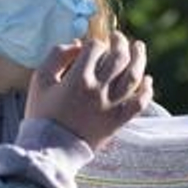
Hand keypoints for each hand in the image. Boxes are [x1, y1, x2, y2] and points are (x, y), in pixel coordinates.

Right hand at [25, 33, 151, 149]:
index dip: (96, 41)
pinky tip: (146, 80)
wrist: (49, 150)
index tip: (93, 44)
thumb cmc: (41, 114)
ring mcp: (111, 107)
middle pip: (119, 58)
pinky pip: (139, 103)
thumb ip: (57, 56)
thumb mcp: (40, 80)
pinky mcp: (118, 122)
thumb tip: (77, 45)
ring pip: (134, 77)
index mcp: (78, 79)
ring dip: (139, 59)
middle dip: (120, 42)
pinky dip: (146, 90)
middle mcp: (98, 91)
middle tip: (118, 37)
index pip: (96, 48)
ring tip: (139, 48)